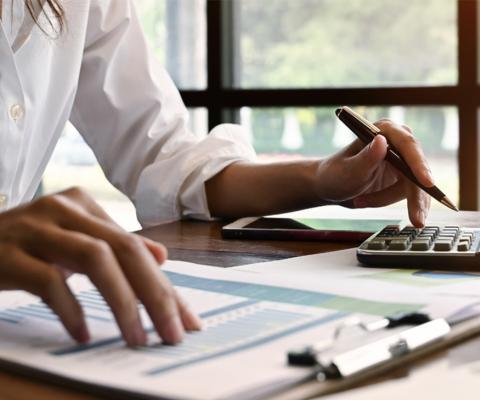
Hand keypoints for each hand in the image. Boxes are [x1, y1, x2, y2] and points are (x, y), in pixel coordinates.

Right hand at [0, 188, 200, 345]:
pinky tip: (83, 334)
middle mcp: (65, 209)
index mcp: (85, 205)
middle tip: (172, 333)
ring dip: (122, 303)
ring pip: (95, 260)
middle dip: (156, 295)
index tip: (186, 320)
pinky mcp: (8, 254)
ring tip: (136, 337)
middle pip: (125, 250)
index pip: (137, 247)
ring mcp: (36, 228)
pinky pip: (49, 281)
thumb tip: (161, 256)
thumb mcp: (74, 240)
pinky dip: (71, 310)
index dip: (166, 286)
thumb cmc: (25, 245)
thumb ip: (115, 246)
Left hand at [315, 119, 432, 226]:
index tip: (426, 182)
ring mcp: (402, 159)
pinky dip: (388, 201)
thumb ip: (366, 158)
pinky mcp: (403, 176)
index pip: (407, 145)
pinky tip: (367, 202)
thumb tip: (382, 141)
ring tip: (360, 201)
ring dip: (387, 198)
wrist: (329, 186)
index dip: (419, 164)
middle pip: (416, 169)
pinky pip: (407, 193)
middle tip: (416, 220)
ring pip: (413, 185)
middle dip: (414, 196)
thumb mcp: (348, 170)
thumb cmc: (334, 175)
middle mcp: (397, 141)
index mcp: (384, 130)